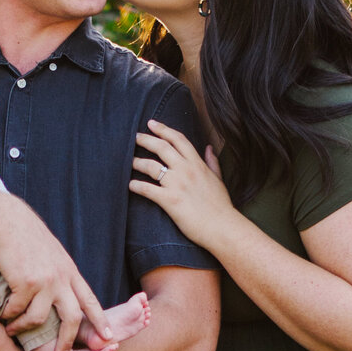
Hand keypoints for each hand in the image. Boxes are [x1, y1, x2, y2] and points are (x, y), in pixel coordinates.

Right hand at [0, 196, 111, 350]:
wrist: (6, 221)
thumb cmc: (25, 236)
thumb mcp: (51, 254)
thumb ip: (60, 273)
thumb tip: (63, 290)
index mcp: (70, 272)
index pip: (90, 301)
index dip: (100, 321)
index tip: (108, 338)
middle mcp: (61, 278)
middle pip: (72, 318)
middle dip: (67, 341)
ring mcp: (45, 281)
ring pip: (39, 319)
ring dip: (24, 328)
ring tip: (13, 331)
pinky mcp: (25, 283)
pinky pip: (17, 310)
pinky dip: (9, 315)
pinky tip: (2, 314)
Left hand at [129, 122, 236, 244]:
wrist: (222, 227)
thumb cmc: (221, 206)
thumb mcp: (218, 179)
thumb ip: (212, 162)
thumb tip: (209, 147)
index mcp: (197, 164)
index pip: (178, 139)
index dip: (163, 129)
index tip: (151, 123)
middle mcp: (186, 170)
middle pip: (162, 147)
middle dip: (146, 139)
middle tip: (134, 136)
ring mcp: (177, 184)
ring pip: (151, 166)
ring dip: (137, 162)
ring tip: (128, 161)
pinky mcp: (169, 200)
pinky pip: (147, 189)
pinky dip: (136, 186)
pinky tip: (130, 185)